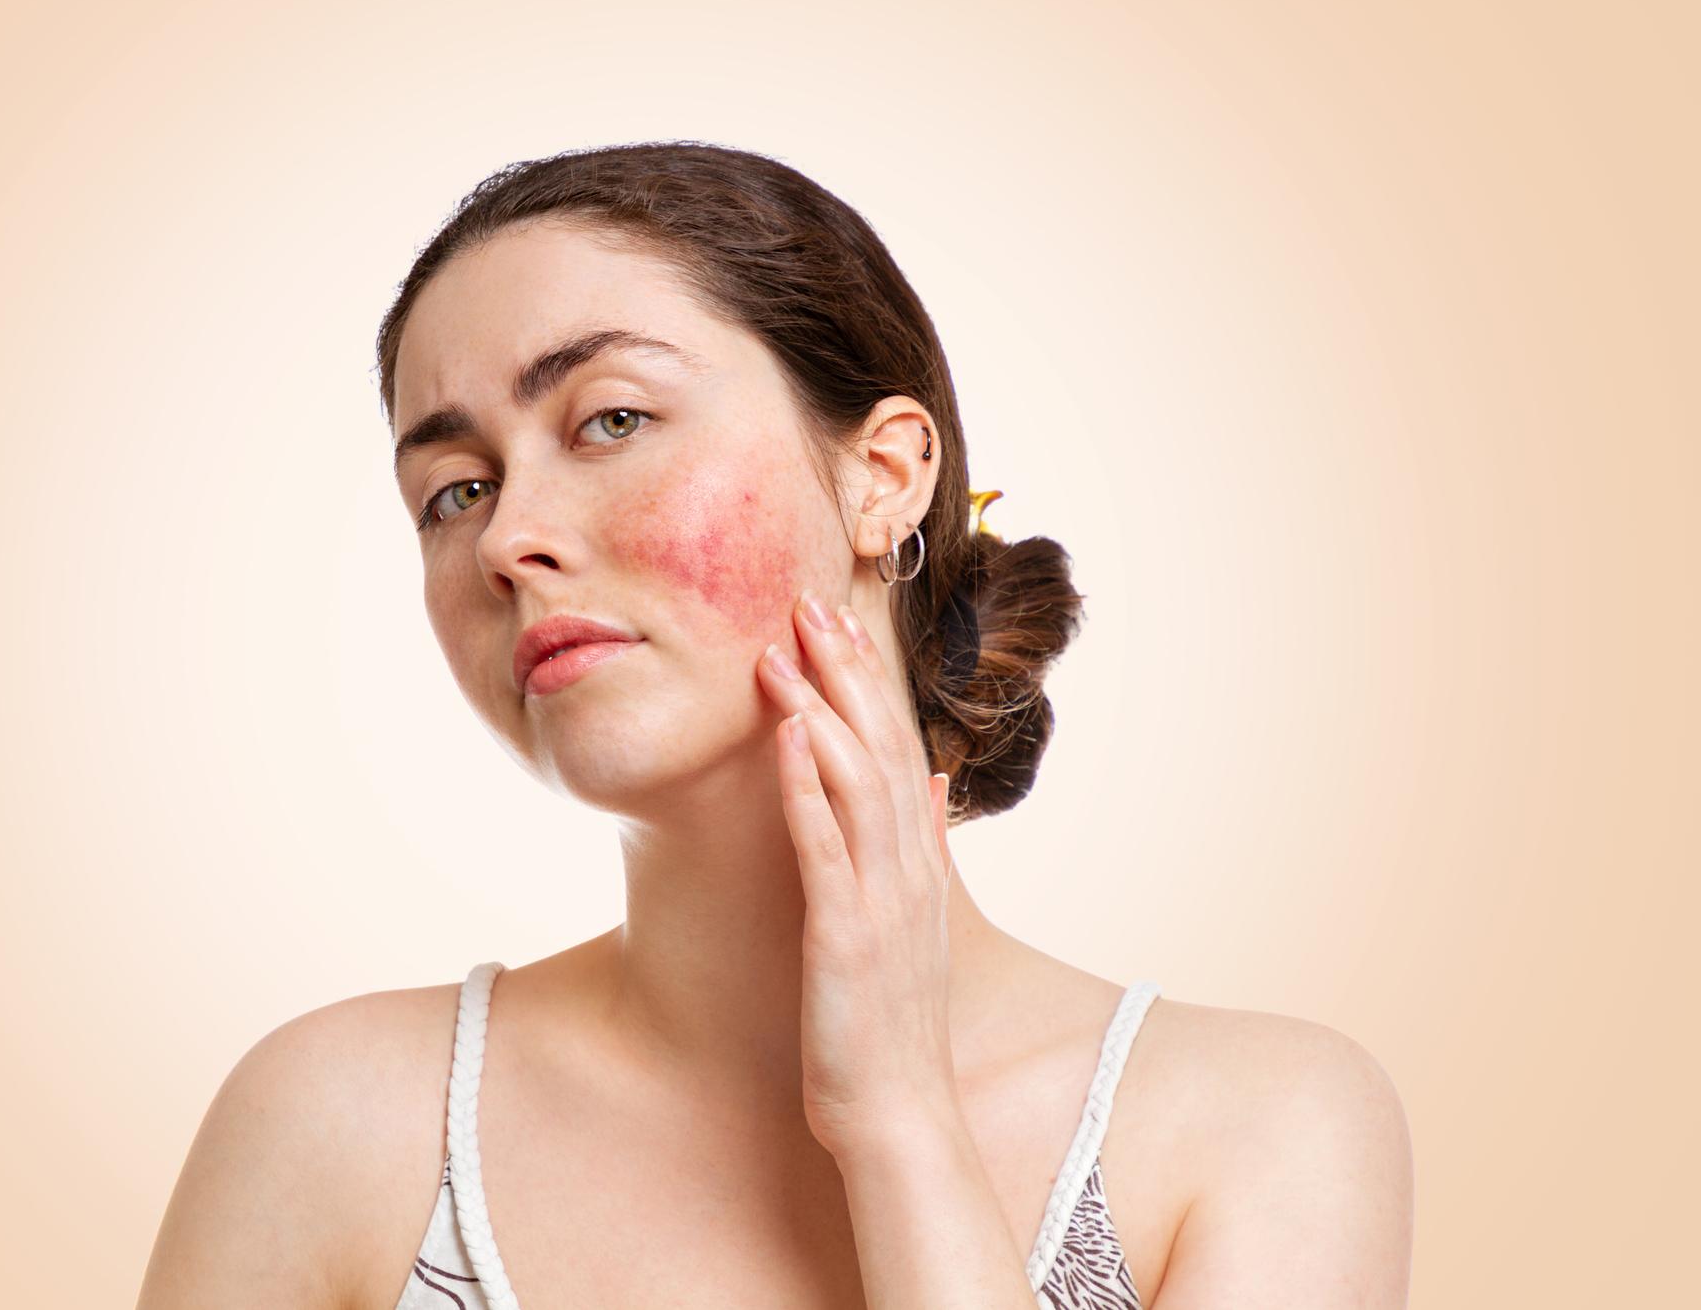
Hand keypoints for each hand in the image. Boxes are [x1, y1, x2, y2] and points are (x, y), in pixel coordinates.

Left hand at [756, 586, 961, 1160]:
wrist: (899, 1111)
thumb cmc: (891, 1021)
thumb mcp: (911, 922)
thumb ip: (922, 845)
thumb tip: (929, 782)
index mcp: (917, 861)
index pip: (896, 747)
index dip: (869, 681)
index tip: (840, 620)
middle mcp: (908, 867)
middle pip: (880, 746)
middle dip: (846, 671)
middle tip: (811, 602)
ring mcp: (882, 898)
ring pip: (856, 781)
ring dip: (820, 710)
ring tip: (783, 650)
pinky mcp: (845, 933)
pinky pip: (825, 845)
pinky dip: (806, 786)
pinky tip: (785, 737)